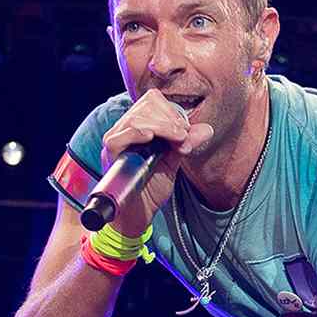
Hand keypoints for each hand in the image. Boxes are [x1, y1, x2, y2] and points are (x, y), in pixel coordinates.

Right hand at [99, 90, 215, 236]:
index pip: (153, 101)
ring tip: (175, 141)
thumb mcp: (174, 163)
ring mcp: (116, 140)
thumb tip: (207, 129)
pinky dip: (137, 133)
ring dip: (162, 126)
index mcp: (140, 127)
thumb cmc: (152, 188)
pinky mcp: (110, 155)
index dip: (172, 111)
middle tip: (182, 137)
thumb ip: (186, 144)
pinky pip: (119, 136)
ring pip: (136, 117)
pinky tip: (150, 137)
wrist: (139, 215)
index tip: (184, 132)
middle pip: (147, 104)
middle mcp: (125, 129)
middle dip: (170, 119)